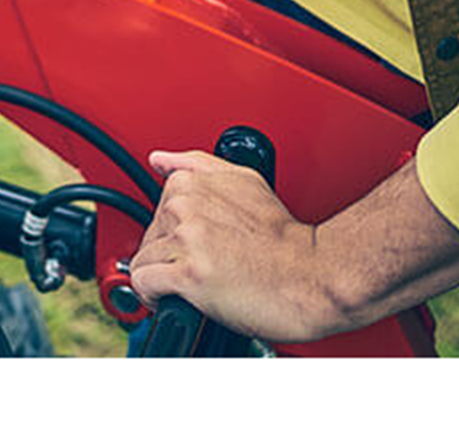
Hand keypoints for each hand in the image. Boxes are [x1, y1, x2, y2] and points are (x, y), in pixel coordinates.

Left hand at [128, 149, 341, 343]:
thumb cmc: (286, 240)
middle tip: (201, 269)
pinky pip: (144, 283)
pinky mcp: (190, 274)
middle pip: (148, 237)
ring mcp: (187, 239)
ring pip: (143, 261)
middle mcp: (185, 207)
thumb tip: (160, 159)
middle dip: (167, 257)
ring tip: (191, 287)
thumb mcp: (245, 182)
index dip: (171, 234)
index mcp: (192, 184)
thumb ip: (197, 165)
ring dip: (161, 279)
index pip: (155, 210)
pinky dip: (153, 297)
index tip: (189, 248)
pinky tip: (175, 300)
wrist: (316, 277)